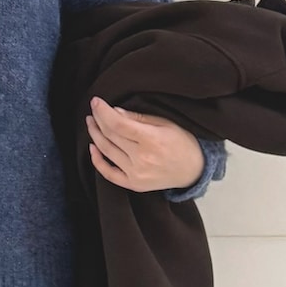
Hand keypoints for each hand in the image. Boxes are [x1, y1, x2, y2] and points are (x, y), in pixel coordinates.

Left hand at [85, 96, 204, 192]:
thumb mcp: (165, 123)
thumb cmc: (182, 142)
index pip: (118, 124)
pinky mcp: (133, 184)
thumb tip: (114, 111)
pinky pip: (108, 173)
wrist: (193, 170)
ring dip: (95, 136)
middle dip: (98, 120)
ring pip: (106, 152)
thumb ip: (138, 118)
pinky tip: (92, 148)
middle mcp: (142, 159)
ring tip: (92, 124)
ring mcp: (136, 174)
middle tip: (93, 110)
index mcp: (152, 140)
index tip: (96, 101)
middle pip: (110, 136)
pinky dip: (97, 161)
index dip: (103, 112)